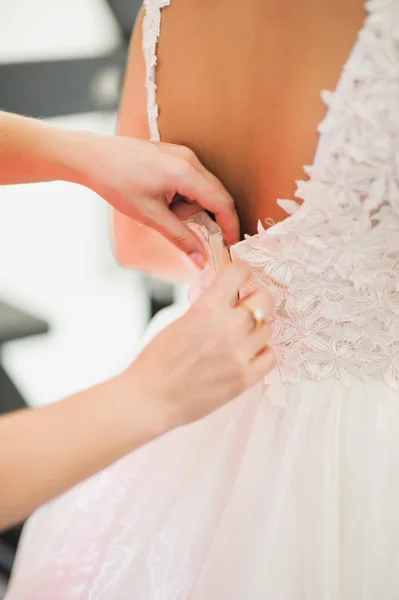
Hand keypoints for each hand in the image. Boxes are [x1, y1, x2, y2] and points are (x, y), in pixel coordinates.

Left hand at [75, 133, 239, 267]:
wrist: (93, 157)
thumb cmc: (118, 183)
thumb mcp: (151, 216)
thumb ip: (181, 238)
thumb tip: (201, 259)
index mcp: (186, 173)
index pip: (222, 202)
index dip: (230, 226)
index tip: (231, 244)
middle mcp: (190, 159)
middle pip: (215, 195)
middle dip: (205, 217)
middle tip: (182, 228)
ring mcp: (183, 154)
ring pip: (202, 189)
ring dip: (190, 207)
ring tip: (162, 210)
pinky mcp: (175, 154)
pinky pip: (192, 180)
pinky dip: (184, 196)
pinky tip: (162, 200)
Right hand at [124, 263, 275, 428]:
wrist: (151, 398)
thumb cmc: (157, 361)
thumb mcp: (180, 322)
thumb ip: (207, 309)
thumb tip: (225, 300)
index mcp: (207, 308)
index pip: (240, 273)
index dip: (242, 273)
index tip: (242, 277)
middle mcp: (228, 327)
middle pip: (265, 299)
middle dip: (257, 300)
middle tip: (248, 308)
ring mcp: (239, 353)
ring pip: (268, 328)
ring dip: (257, 329)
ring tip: (243, 337)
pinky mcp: (245, 378)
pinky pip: (271, 356)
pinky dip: (262, 353)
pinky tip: (249, 355)